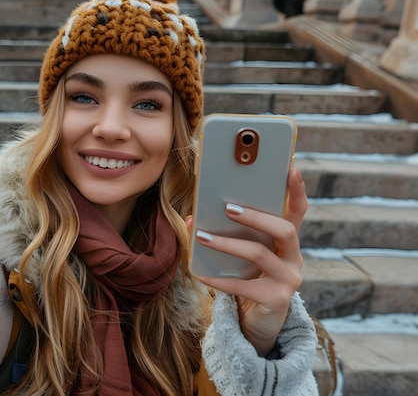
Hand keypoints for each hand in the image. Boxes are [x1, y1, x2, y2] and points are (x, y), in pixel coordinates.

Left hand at [187, 168, 307, 355]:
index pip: (298, 212)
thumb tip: (192, 216)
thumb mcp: (239, 256)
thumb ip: (225, 235)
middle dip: (256, 217)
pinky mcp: (276, 300)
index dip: (297, 191)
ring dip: (228, 244)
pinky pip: (244, 286)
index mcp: (287, 242)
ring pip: (260, 254)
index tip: (291, 169)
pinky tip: (200, 274)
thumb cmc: (247, 280)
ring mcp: (289, 280)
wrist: (256, 322)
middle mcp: (294, 258)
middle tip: (228, 207)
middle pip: (284, 229)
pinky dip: (219, 279)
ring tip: (203, 236)